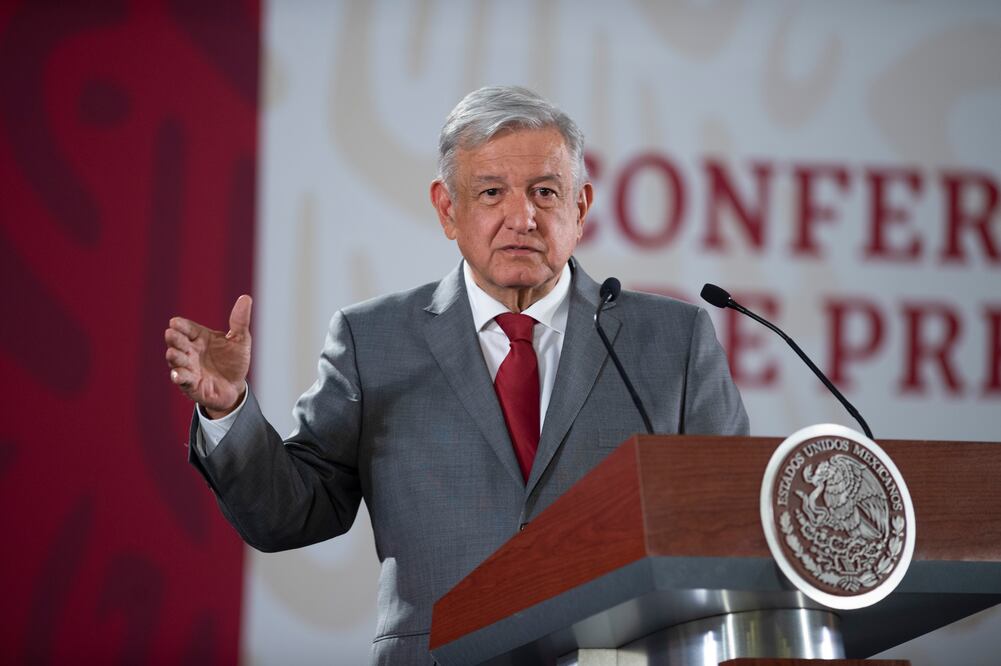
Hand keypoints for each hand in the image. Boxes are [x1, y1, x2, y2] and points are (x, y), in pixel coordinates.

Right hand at [165, 295, 251, 417]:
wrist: (236, 386)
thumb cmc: (234, 360)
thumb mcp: (240, 340)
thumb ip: (240, 321)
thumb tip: (246, 298)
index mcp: (200, 337)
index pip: (187, 328)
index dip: (181, 325)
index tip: (175, 322)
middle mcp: (190, 351)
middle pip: (178, 343)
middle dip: (174, 339)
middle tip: (171, 333)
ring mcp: (188, 368)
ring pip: (177, 361)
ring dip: (174, 357)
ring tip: (172, 353)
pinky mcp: (191, 385)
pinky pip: (183, 381)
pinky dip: (179, 377)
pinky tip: (177, 374)